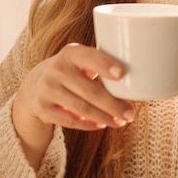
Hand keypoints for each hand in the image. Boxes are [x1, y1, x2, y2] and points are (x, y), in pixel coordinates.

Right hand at [15, 43, 134, 131]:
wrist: (37, 83)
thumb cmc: (74, 71)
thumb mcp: (82, 61)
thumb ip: (102, 64)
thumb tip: (140, 77)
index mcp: (70, 53)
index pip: (89, 57)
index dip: (105, 65)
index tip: (122, 74)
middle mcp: (56, 69)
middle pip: (89, 90)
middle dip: (113, 104)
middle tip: (131, 114)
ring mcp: (46, 89)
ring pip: (81, 108)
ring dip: (104, 117)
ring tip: (120, 121)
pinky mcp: (42, 108)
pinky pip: (69, 121)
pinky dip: (88, 125)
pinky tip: (102, 124)